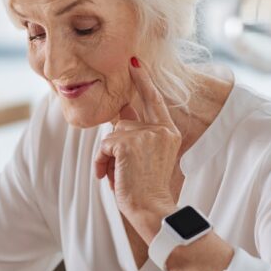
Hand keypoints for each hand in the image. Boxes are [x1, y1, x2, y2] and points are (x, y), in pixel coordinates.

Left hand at [94, 56, 182, 242]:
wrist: (152, 209)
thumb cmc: (146, 189)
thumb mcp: (145, 157)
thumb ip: (136, 135)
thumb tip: (119, 118)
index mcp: (168, 132)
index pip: (153, 100)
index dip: (143, 80)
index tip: (135, 61)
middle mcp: (161, 129)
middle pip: (124, 122)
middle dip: (114, 144)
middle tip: (122, 170)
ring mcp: (147, 134)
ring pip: (112, 135)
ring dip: (108, 157)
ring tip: (119, 177)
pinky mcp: (130, 142)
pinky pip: (104, 145)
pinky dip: (102, 162)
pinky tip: (111, 176)